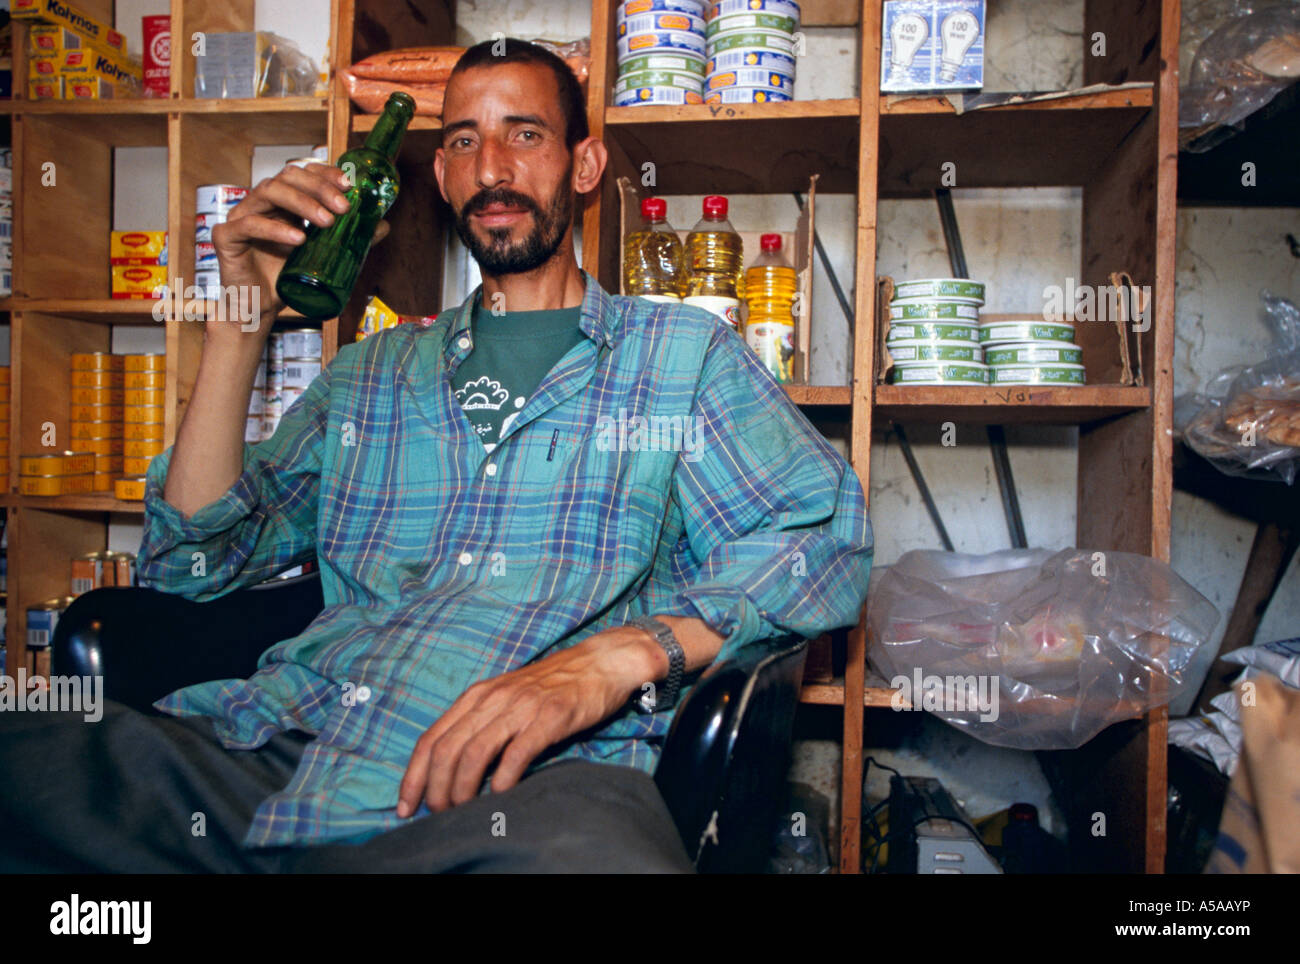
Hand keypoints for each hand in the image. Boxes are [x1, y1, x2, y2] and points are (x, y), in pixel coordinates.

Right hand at [209, 162, 389, 334]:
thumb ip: (349, 239)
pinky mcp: (227, 237)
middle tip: (343, 207)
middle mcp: (261, 203)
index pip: (302, 173)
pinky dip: (274, 229)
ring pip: (268, 192)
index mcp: (282, 202)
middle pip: (287, 177)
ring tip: (326, 222)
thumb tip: (382, 225)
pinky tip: (298, 238)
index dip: (324, 173)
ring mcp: (241, 216)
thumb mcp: (322, 256)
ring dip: (301, 203)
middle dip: (318, 188)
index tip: (349, 184)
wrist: (258, 308)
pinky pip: (248, 225)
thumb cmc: (287, 279)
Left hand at [397, 626, 661, 815]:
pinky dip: (502, 778)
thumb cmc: (552, 686)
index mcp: (476, 696)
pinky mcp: (549, 717)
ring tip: (463, 811)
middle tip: (439, 815)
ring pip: (474, 752)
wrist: (599, 663)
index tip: (405, 806)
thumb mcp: (506, 698)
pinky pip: (516, 752)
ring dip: (462, 788)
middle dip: (435, 789)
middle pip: (446, 749)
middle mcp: (492, 699)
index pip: (430, 739)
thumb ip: (480, 724)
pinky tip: (499, 795)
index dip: (413, 776)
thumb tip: (451, 768)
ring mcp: (521, 707)